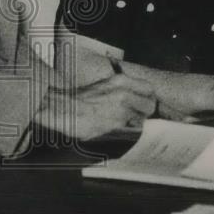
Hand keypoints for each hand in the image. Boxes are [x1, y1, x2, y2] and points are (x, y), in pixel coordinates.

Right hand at [41, 70, 155, 140]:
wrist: (63, 108)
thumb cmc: (79, 100)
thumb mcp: (103, 86)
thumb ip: (120, 90)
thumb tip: (134, 98)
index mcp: (120, 81)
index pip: (149, 89)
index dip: (147, 98)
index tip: (142, 103)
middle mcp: (124, 93)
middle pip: (150, 105)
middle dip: (144, 112)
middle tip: (134, 116)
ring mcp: (122, 109)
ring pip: (142, 119)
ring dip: (135, 123)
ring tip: (121, 123)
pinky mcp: (117, 124)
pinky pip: (131, 131)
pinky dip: (127, 132)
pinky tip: (115, 130)